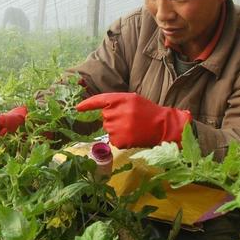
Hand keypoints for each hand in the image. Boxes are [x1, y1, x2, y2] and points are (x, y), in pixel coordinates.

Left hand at [76, 93, 191, 148]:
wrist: (162, 126)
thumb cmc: (147, 111)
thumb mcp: (132, 99)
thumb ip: (116, 102)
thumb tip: (101, 111)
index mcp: (121, 99)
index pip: (100, 100)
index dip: (87, 104)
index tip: (78, 108)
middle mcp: (118, 112)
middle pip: (105, 117)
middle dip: (114, 118)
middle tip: (130, 119)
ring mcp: (118, 127)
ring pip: (109, 128)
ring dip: (117, 129)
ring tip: (133, 127)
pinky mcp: (120, 140)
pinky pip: (113, 139)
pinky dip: (121, 139)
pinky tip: (132, 135)